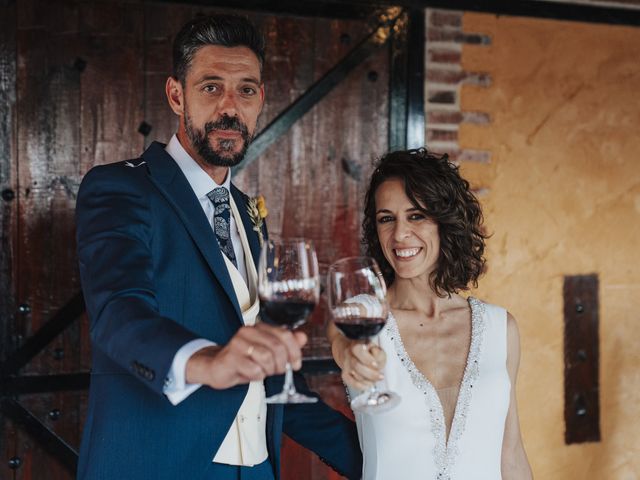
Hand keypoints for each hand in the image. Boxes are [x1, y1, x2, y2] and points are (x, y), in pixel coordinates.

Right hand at [185, 323, 306, 389]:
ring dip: (268, 370)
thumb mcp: (267, 352)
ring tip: (261, 371)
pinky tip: (250, 373)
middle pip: (278, 348)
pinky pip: (254, 370)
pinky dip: (256, 376)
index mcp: (259, 327)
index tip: (295, 364)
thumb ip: (285, 344)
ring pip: (267, 358)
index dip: (295, 351)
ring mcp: (238, 343)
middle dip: (281, 364)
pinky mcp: (231, 358)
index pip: (285, 335)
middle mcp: (248, 331)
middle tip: (276, 370)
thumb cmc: (243, 360)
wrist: (216, 368)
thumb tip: (302, 337)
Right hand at [340, 341, 385, 390]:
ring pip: (354, 375)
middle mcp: (349, 354)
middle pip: (356, 365)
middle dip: (370, 373)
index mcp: (356, 345)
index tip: (376, 364)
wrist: (351, 352)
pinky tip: (368, 385)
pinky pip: (351, 382)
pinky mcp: (345, 374)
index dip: (367, 359)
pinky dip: (361, 386)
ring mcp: (346, 365)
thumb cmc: (366, 351)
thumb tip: (377, 360)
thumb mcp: (376, 348)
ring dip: (367, 380)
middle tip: (379, 376)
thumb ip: (379, 354)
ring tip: (375, 379)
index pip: (358, 350)